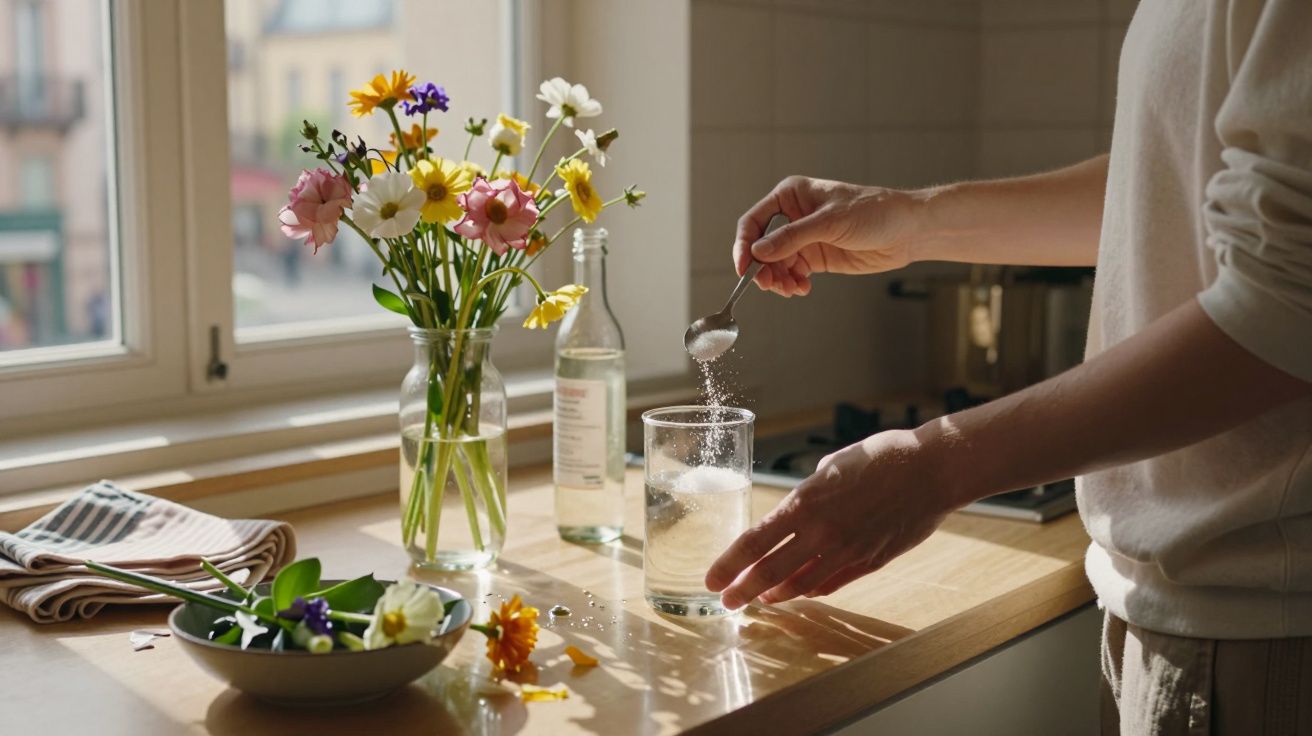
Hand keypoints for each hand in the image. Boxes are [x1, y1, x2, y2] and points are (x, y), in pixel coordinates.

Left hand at [705, 429, 958, 608]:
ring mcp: (847, 551)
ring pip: (801, 583)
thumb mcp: (831, 466)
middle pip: (769, 571)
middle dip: (742, 589)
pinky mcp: (870, 561)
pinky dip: (810, 588)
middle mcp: (822, 533)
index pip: (754, 541)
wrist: (932, 470)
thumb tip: (796, 511)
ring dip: (776, 593)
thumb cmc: (881, 458)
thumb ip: (809, 496)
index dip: (729, 564)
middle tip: (725, 601)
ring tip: (759, 597)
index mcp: (806, 503)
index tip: (711, 578)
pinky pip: (832, 582)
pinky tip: (799, 590)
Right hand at [733, 176, 922, 296]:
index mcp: (791, 195)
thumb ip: (792, 238)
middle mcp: (793, 217)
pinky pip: (793, 274)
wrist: (907, 230)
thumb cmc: (874, 212)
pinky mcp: (816, 258)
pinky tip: (802, 289)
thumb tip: (758, 252)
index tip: (743, 267)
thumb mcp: (830, 222)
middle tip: (770, 285)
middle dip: (763, 268)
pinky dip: (792, 284)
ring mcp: (804, 239)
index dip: (744, 244)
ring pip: (776, 264)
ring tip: (791, 289)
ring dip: (778, 280)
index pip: (754, 221)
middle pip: (762, 247)